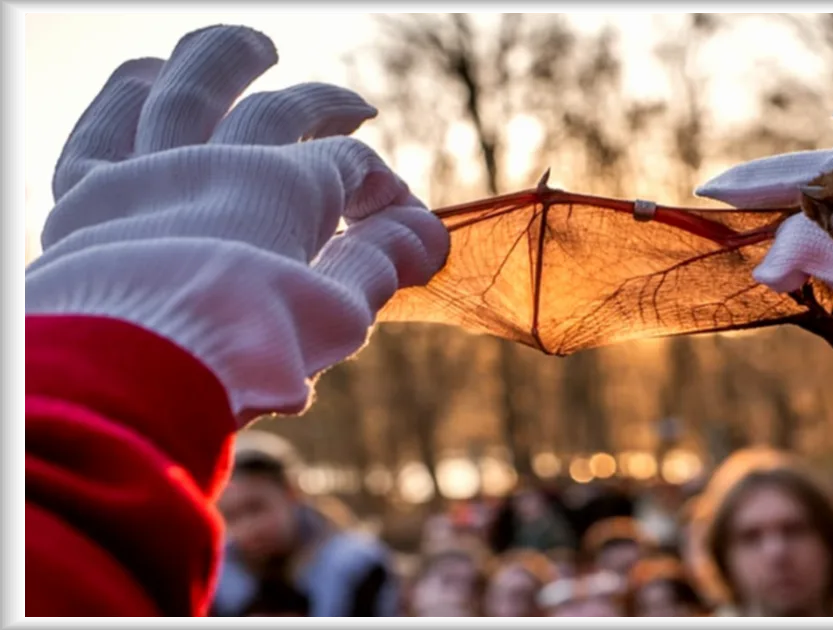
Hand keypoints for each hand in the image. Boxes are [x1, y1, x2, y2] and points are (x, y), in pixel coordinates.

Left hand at [25, 25, 449, 424]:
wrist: (134, 373)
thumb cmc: (246, 351)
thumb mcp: (334, 314)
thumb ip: (378, 264)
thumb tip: (426, 233)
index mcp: (286, 190)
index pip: (347, 168)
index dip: (383, 187)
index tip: (402, 221)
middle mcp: (216, 162)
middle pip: (279, 113)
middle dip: (324, 107)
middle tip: (355, 110)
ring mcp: (146, 171)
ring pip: (187, 92)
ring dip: (225, 61)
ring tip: (253, 46)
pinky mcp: (82, 197)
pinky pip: (99, 128)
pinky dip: (126, 95)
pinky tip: (148, 75)